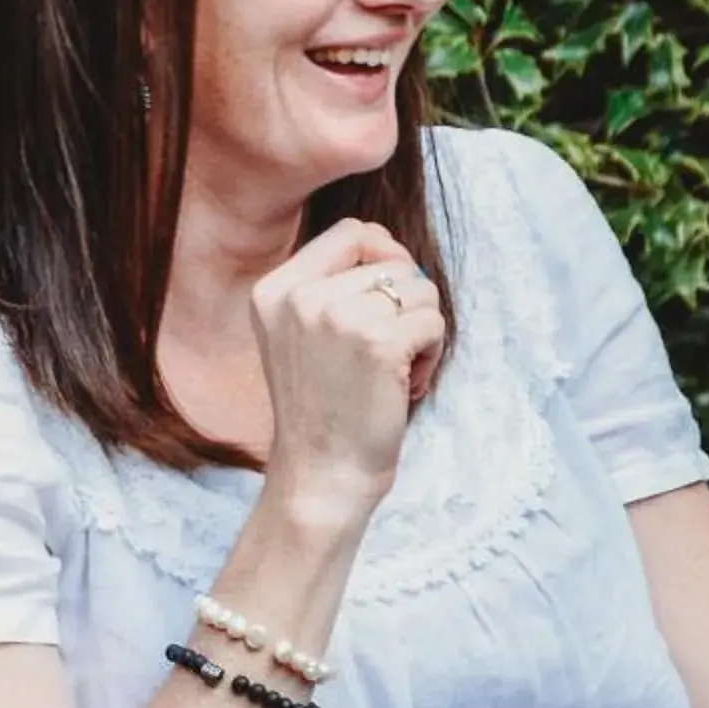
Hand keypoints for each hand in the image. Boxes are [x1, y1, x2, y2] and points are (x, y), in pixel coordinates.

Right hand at [251, 216, 445, 524]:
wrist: (319, 474)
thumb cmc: (322, 409)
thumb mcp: (298, 335)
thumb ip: (329, 285)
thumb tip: (389, 247)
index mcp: (274, 290)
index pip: (351, 232)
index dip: (383, 257)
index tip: (386, 301)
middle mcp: (300, 296)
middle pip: (392, 260)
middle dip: (405, 303)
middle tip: (386, 351)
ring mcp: (337, 316)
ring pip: (419, 289)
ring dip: (421, 330)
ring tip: (394, 371)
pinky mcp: (377, 341)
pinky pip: (434, 321)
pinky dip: (432, 354)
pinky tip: (405, 384)